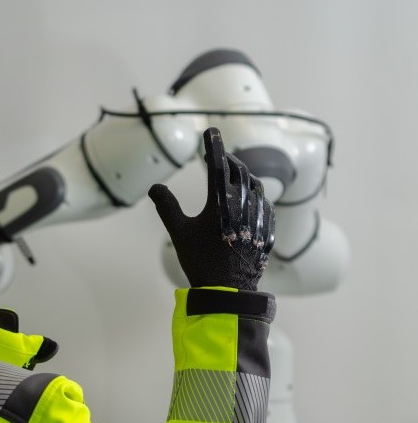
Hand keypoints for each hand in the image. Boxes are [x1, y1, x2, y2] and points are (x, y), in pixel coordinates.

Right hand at [149, 127, 274, 290]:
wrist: (229, 291)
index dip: (213, 146)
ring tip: (234, 172)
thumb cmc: (201, 261)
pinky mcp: (267, 228)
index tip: (211, 131)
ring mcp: (259, 216)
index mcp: (221, 203)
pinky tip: (250, 197)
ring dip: (243, 174)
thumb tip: (155, 187)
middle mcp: (243, 205)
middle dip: (228, 159)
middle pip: (239, 171)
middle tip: (218, 154)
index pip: (217, 165)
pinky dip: (255, 193)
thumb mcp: (179, 233)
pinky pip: (264, 202)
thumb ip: (167, 207)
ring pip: (255, 185)